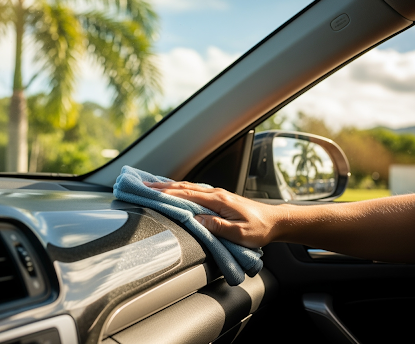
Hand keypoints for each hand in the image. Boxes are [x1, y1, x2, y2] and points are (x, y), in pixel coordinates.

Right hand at [144, 181, 282, 247]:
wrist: (275, 221)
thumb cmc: (259, 229)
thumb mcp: (239, 233)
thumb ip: (217, 226)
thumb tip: (195, 220)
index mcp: (218, 200)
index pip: (186, 194)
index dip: (166, 192)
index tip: (149, 190)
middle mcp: (215, 193)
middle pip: (183, 187)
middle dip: (162, 186)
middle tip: (142, 185)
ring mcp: (216, 194)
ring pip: (188, 187)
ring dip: (169, 185)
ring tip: (151, 184)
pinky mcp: (218, 198)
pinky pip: (194, 190)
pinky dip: (180, 188)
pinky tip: (173, 189)